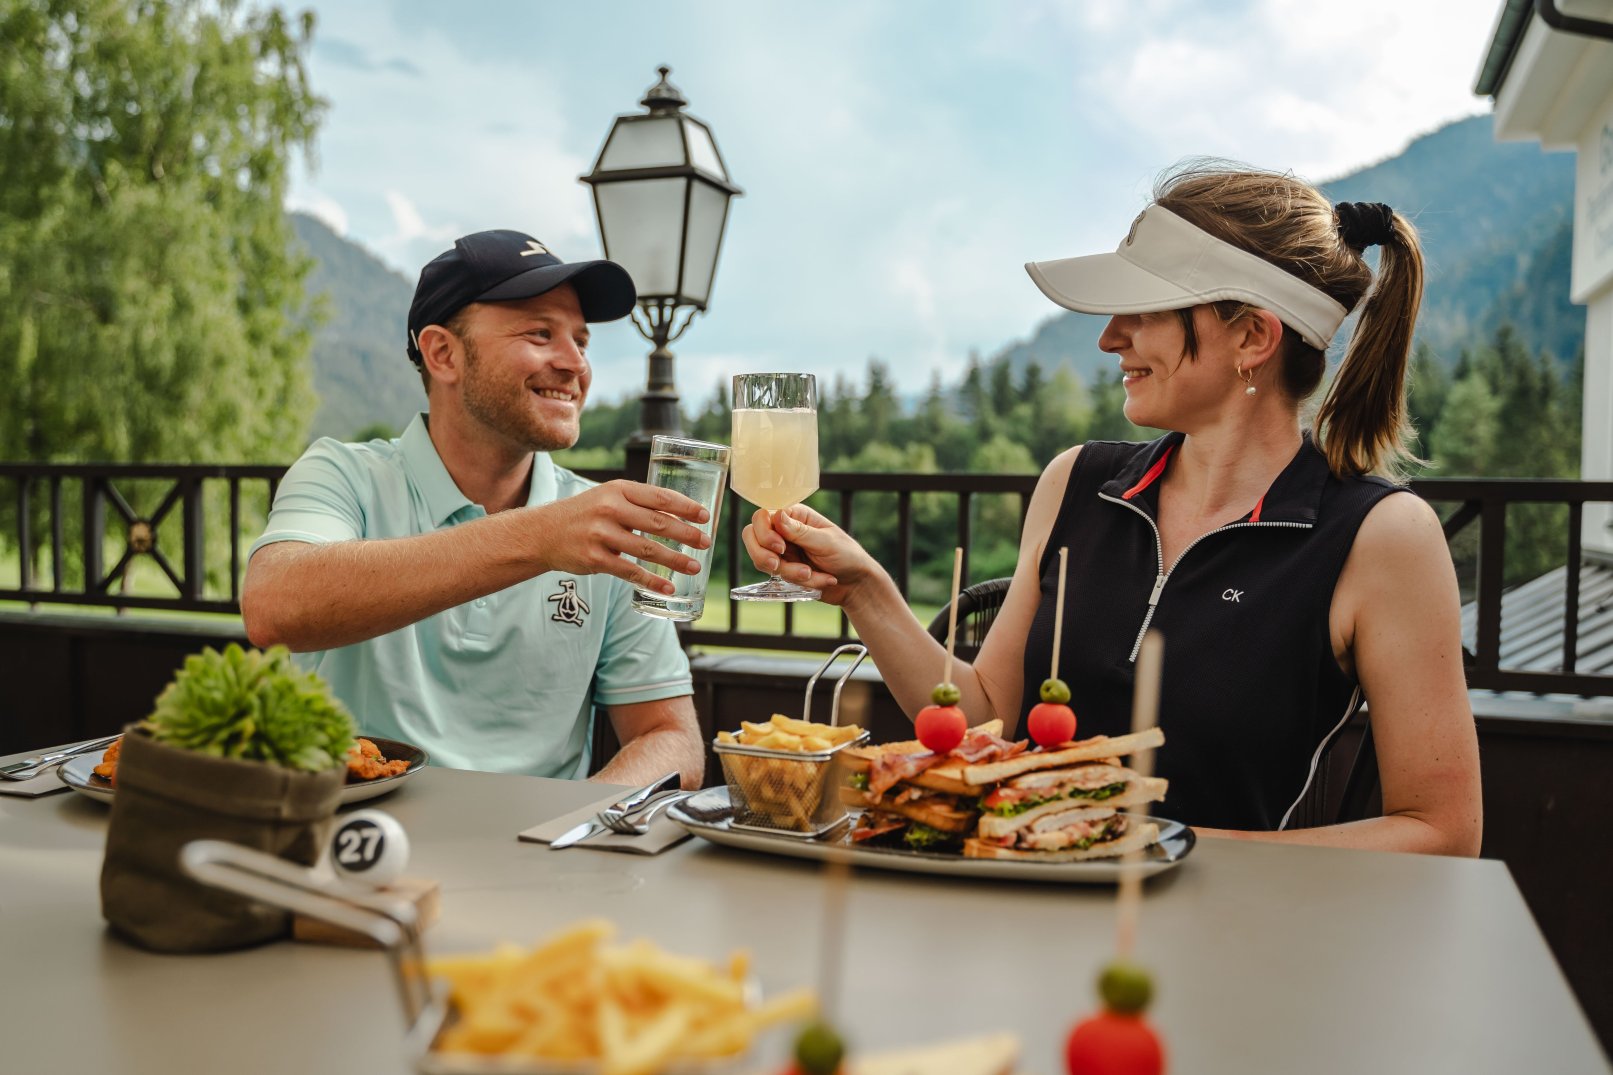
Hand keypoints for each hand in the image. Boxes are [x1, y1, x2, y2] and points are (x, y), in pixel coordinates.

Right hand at [528, 480, 709, 594]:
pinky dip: (652, 581)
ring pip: (647, 549)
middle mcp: (609, 509)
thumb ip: (638, 504)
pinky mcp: (594, 559)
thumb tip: (679, 519)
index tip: (705, 516)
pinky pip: (630, 571)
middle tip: (706, 542)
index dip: (685, 507)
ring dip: (675, 560)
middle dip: (686, 534)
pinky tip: (668, 587)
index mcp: (618, 489)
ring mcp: (601, 535)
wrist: (542, 533)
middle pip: (657, 523)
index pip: (659, 497)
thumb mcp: (608, 497)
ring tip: (694, 567)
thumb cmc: (584, 514)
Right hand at [740, 503, 876, 606]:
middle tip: (777, 565)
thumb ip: (800, 531)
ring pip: (763, 561)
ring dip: (789, 572)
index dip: (764, 533)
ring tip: (811, 574)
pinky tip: (819, 579)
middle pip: (752, 537)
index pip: (762, 516)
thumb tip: (776, 514)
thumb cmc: (847, 555)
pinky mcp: (784, 569)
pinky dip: (798, 582)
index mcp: (795, 515)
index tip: (781, 548)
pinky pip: (777, 577)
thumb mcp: (826, 542)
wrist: (856, 583)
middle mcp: (784, 530)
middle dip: (763, 555)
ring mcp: (782, 551)